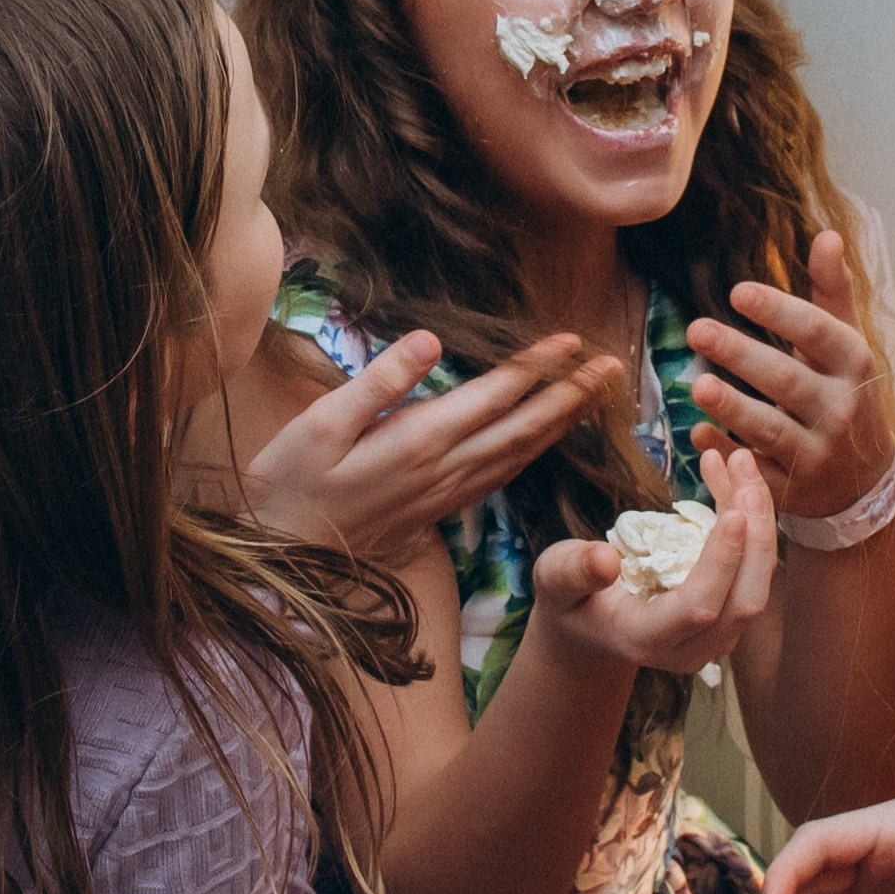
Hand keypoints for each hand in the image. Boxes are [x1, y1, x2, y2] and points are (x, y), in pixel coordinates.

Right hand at [245, 333, 619, 560]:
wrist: (282, 554)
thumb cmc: (289, 482)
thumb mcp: (319, 424)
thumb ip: (378, 383)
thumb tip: (429, 340)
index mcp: (418, 441)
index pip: (494, 396)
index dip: (536, 367)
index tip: (572, 339)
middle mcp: (445, 469)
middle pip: (524, 427)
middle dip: (572, 394)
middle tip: (613, 365)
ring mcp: (447, 492)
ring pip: (521, 454)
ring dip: (563, 422)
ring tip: (596, 395)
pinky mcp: (442, 506)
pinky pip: (503, 475)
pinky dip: (535, 451)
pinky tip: (549, 438)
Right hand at [531, 449, 775, 679]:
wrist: (590, 631)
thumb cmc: (570, 600)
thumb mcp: (554, 580)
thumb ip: (574, 571)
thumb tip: (604, 558)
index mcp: (645, 639)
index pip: (697, 607)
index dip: (720, 563)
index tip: (734, 513)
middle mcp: (690, 649)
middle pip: (744, 601)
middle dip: (756, 537)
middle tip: (747, 476)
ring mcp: (715, 638)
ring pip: (757, 585)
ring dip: (760, 523)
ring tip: (743, 465)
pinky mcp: (727, 616)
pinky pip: (752, 571)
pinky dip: (753, 525)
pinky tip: (738, 480)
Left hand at [686, 229, 894, 522]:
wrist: (865, 481)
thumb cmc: (845, 393)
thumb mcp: (846, 344)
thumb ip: (831, 292)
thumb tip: (827, 234)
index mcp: (853, 365)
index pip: (818, 333)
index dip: (779, 312)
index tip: (738, 292)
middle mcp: (840, 409)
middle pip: (788, 380)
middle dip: (742, 355)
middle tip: (696, 330)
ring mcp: (817, 454)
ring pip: (771, 430)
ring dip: (734, 409)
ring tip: (697, 386)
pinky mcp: (793, 490)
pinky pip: (755, 471)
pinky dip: (725, 453)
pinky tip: (698, 434)